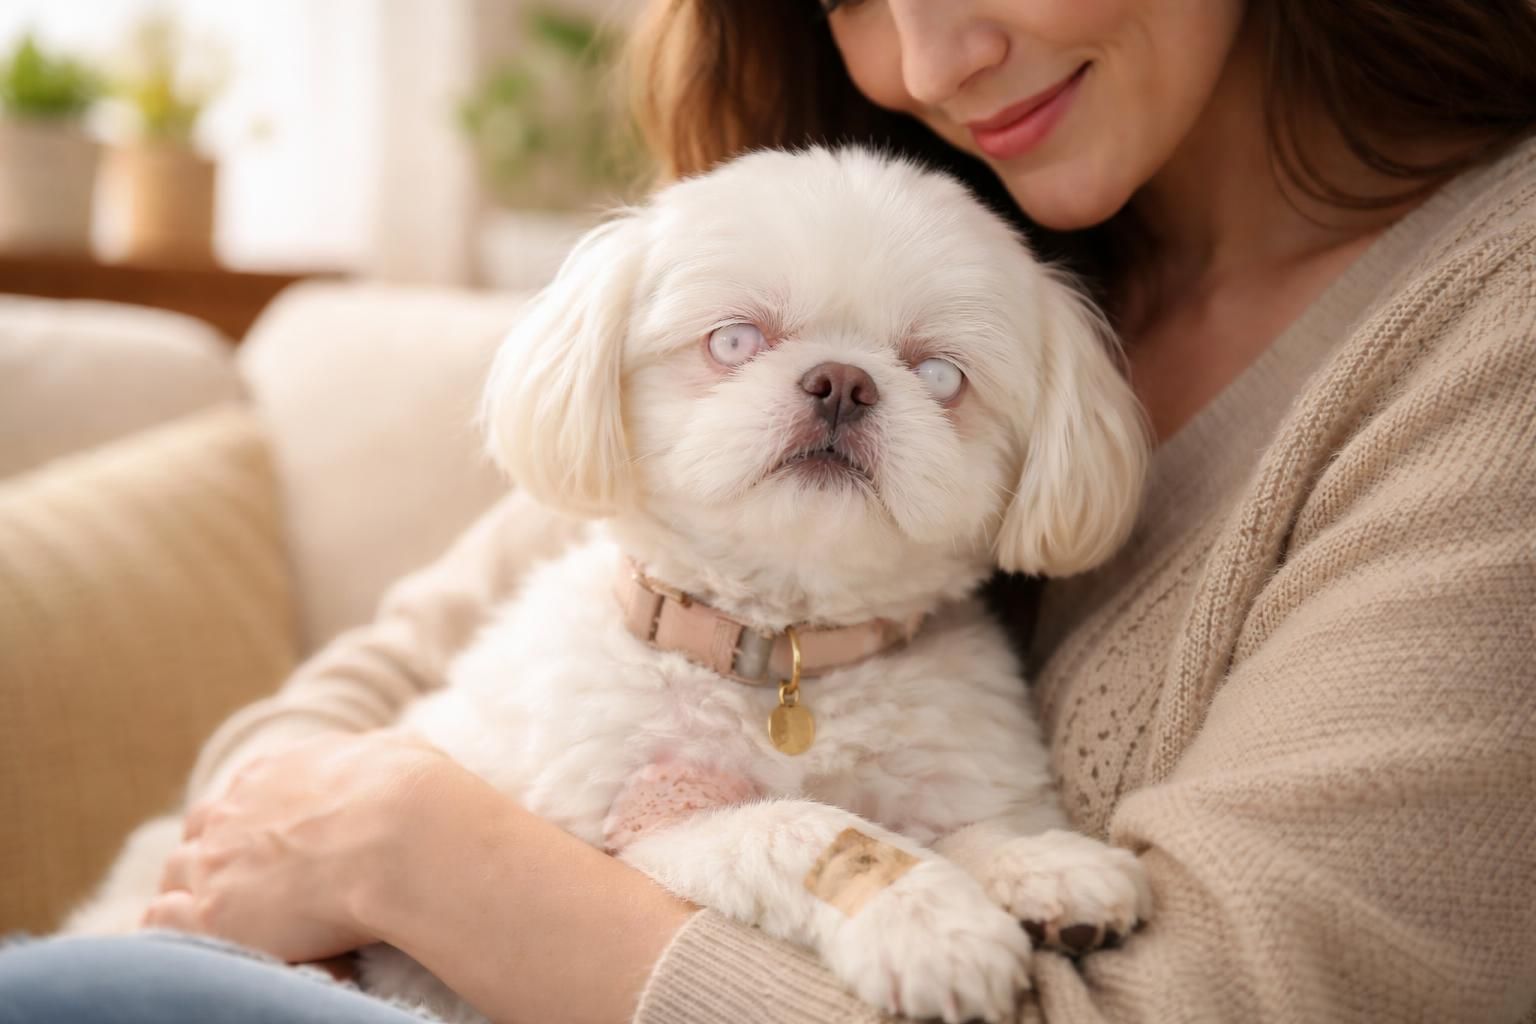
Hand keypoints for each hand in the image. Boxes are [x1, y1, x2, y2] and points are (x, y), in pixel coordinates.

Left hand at [143, 730, 453, 961]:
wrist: (405, 837)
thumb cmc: (414, 797)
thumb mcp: (401, 753)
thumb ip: (380, 753)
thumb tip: (390, 752)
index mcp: (276, 772)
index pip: (241, 796)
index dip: (249, 823)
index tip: (267, 845)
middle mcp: (236, 808)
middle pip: (200, 833)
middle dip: (213, 855)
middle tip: (240, 885)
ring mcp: (218, 859)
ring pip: (176, 874)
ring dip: (192, 892)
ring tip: (222, 920)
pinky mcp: (215, 912)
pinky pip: (164, 919)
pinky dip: (177, 927)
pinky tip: (206, 938)